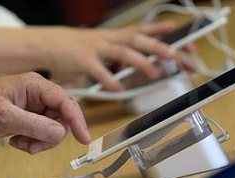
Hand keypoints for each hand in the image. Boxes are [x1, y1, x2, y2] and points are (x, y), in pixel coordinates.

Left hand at [0, 72, 89, 153]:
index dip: (77, 120)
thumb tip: (59, 134)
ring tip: (19, 143)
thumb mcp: (3, 116)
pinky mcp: (29, 120)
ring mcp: (35, 109)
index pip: (65, 101)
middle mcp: (38, 95)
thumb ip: (33, 125)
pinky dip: (33, 143)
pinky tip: (15, 141)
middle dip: (50, 136)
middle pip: (62, 119)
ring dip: (40, 142)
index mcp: (34, 85)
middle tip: (32, 146)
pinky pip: (43, 135)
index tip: (83, 139)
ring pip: (54, 130)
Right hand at [33, 22, 179, 90]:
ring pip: (123, 52)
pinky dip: (108, 79)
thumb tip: (150, 63)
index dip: (163, 33)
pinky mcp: (82, 60)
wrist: (50, 43)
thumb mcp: (107, 46)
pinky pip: (98, 70)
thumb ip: (127, 54)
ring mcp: (97, 48)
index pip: (144, 31)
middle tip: (176, 56)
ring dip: (140, 62)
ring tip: (154, 73)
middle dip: (159, 47)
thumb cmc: (81, 48)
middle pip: (138, 40)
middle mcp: (110, 39)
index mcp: (117, 36)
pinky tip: (118, 89)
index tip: (183, 39)